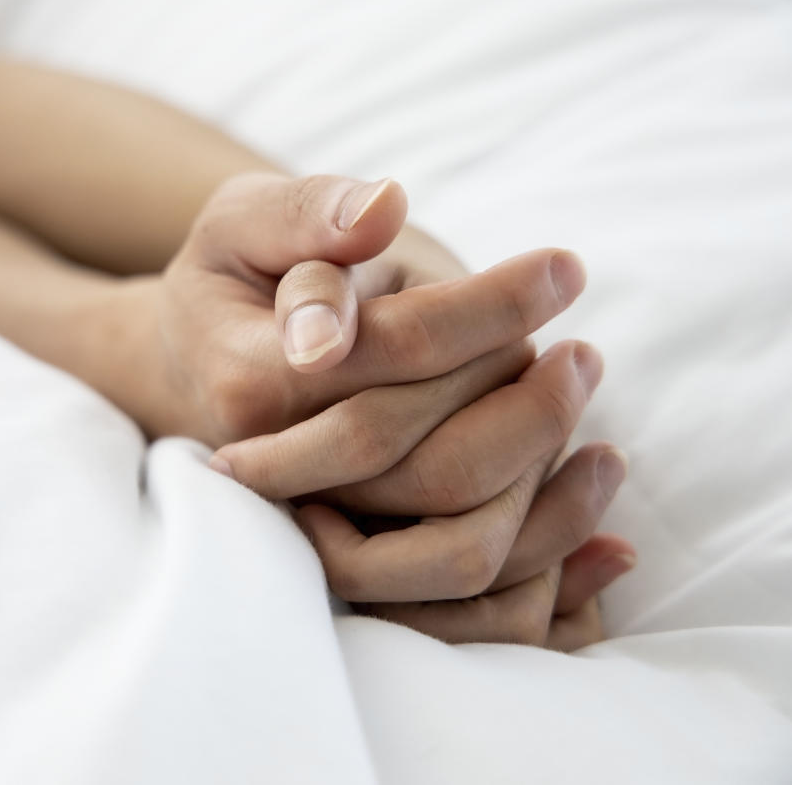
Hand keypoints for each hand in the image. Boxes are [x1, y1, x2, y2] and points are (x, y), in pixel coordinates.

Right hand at [123, 171, 633, 648]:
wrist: (200, 361)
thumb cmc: (233, 278)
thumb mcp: (243, 220)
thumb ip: (307, 210)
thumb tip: (387, 207)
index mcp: (251, 381)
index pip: (395, 349)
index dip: (491, 305)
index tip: (565, 265)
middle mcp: (284, 471)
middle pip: (435, 464)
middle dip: (531, 402)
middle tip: (584, 345)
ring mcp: (320, 523)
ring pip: (459, 537)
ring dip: (541, 463)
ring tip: (579, 387)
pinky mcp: (357, 552)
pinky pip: (463, 585)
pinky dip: (548, 543)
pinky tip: (591, 469)